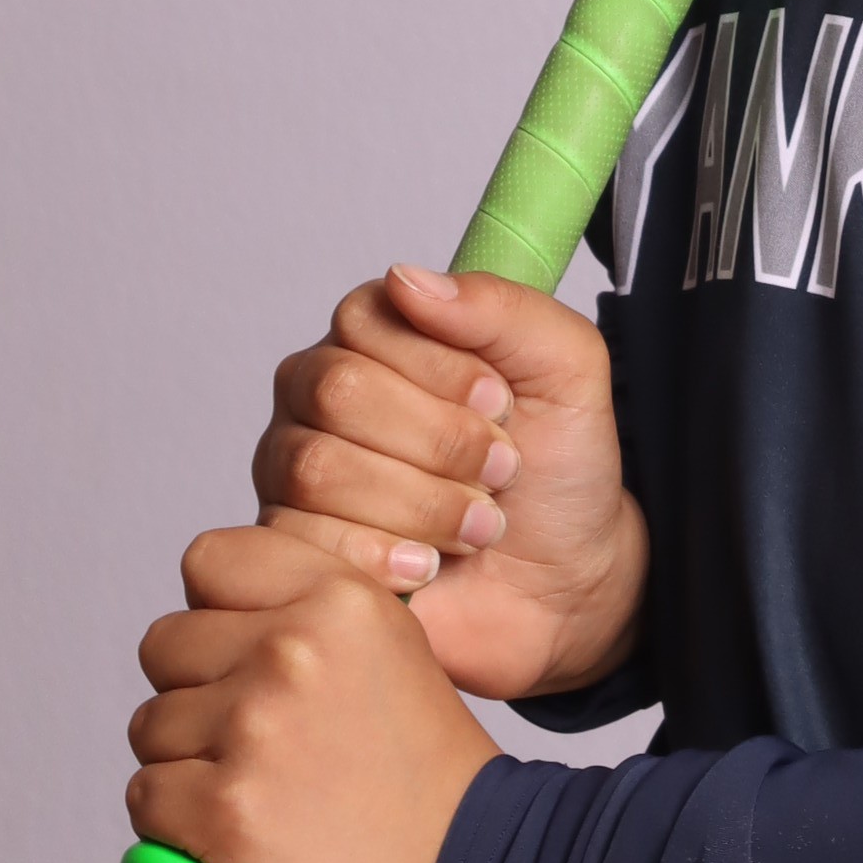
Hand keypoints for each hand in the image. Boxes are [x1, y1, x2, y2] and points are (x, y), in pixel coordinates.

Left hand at [128, 534, 497, 862]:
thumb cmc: (434, 783)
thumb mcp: (396, 652)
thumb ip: (315, 620)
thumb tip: (224, 621)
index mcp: (341, 598)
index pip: (210, 561)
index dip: (214, 612)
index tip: (242, 654)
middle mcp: (293, 648)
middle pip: (166, 644)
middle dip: (193, 693)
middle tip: (251, 740)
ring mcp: (254, 728)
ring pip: (152, 727)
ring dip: (185, 765)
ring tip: (256, 794)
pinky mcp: (224, 810)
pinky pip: (146, 798)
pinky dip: (175, 827)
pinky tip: (233, 837)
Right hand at [253, 263, 647, 704]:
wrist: (565, 583)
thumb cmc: (559, 469)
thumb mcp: (566, 368)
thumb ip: (500, 307)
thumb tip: (406, 279)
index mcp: (377, 334)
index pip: (365, 322)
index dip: (442, 372)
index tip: (503, 405)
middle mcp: (320, 396)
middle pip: (336, 395)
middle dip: (441, 443)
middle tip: (500, 472)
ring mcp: (296, 472)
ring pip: (320, 470)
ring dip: (424, 506)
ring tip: (477, 525)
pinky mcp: (296, 548)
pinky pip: (305, 543)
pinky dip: (386, 559)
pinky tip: (429, 565)